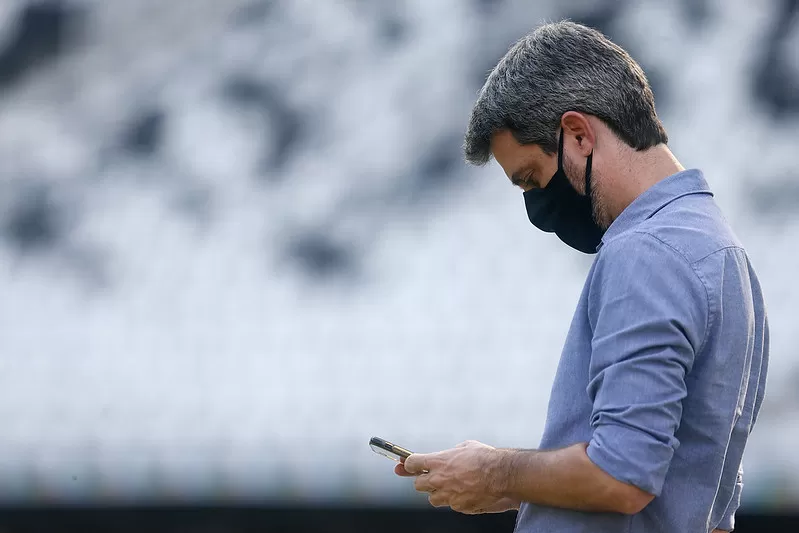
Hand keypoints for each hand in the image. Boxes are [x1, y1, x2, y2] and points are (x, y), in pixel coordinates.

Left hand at [394, 440, 516, 513]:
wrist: (502, 474)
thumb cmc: (486, 458)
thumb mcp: (465, 447)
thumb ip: (450, 454)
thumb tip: (448, 456)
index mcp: (438, 461)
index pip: (412, 463)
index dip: (408, 465)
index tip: (404, 465)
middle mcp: (439, 479)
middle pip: (418, 485)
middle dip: (423, 481)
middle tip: (430, 477)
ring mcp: (448, 495)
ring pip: (432, 498)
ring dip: (438, 493)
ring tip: (450, 486)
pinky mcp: (458, 506)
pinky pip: (451, 505)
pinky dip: (455, 500)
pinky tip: (466, 493)